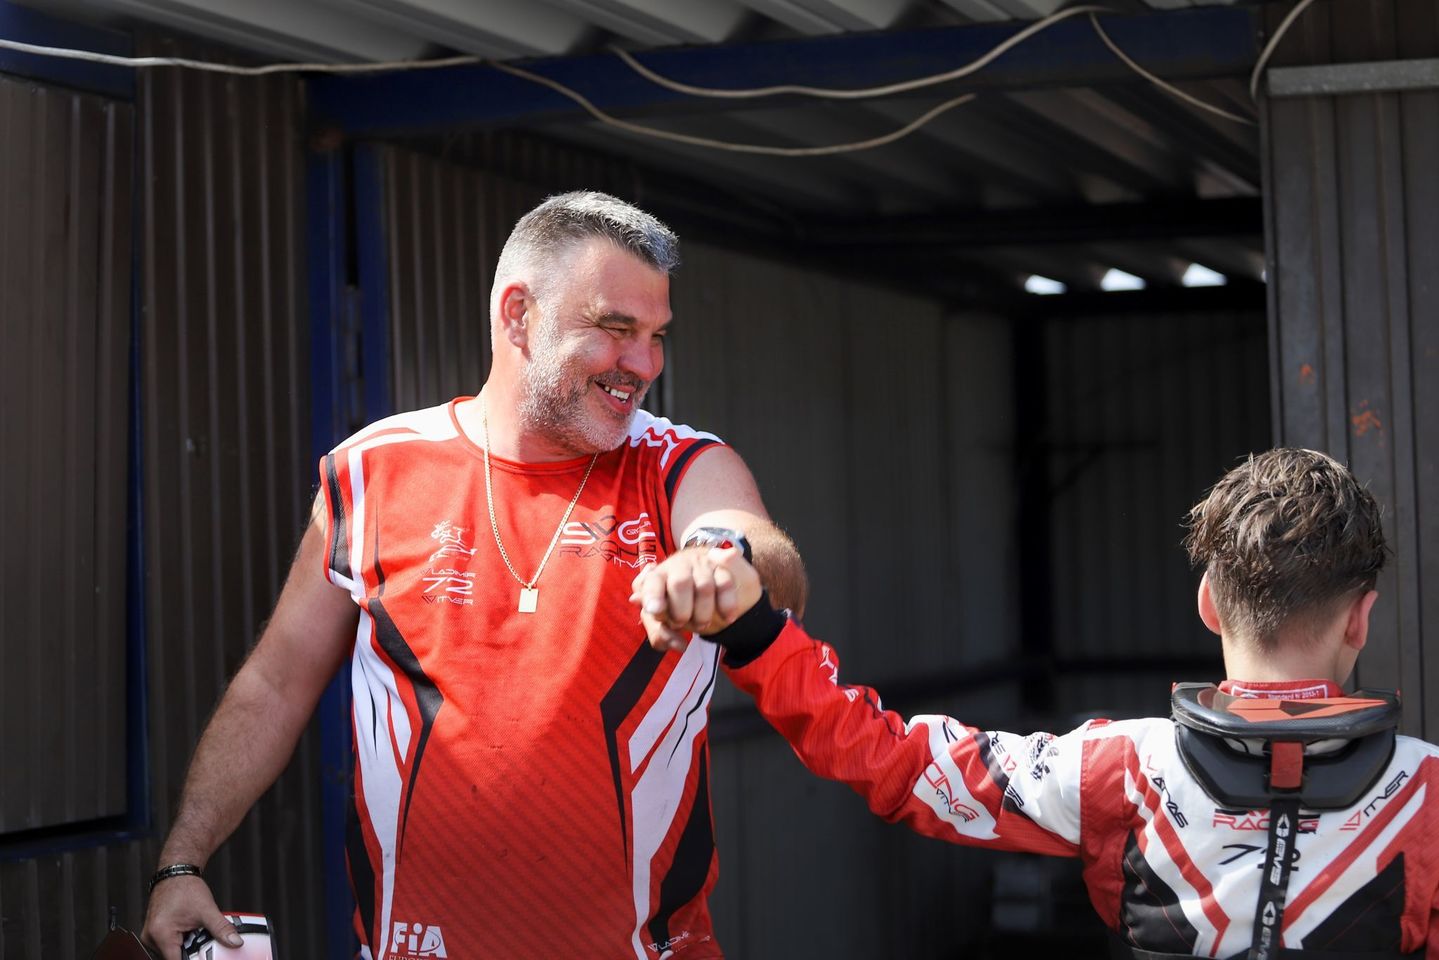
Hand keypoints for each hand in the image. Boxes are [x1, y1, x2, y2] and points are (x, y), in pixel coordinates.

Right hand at [141, 875, 241, 959]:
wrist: (176, 873)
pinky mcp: (154, 934)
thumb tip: (234, 942)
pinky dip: (181, 942)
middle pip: (174, 957)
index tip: (204, 956)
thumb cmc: (185, 887)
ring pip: (171, 952)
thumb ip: (221, 929)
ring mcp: (151, 936)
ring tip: (194, 932)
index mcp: (161, 935)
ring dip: (185, 947)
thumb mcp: (207, 910)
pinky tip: (190, 932)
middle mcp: (151, 938)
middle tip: (201, 939)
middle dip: (191, 953)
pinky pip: (169, 945)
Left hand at [630, 547, 761, 652]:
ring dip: (704, 613)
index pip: (652, 583)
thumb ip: (661, 633)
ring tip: (702, 624)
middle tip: (681, 624)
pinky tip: (726, 617)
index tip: (654, 610)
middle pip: (680, 583)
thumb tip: (672, 638)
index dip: (652, 596)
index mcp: (657, 576)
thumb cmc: (675, 603)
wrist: (702, 580)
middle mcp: (678, 566)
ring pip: (704, 586)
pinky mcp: (721, 568)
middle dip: (681, 611)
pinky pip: (725, 584)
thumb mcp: (663, 619)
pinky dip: (727, 604)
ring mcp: (701, 565)